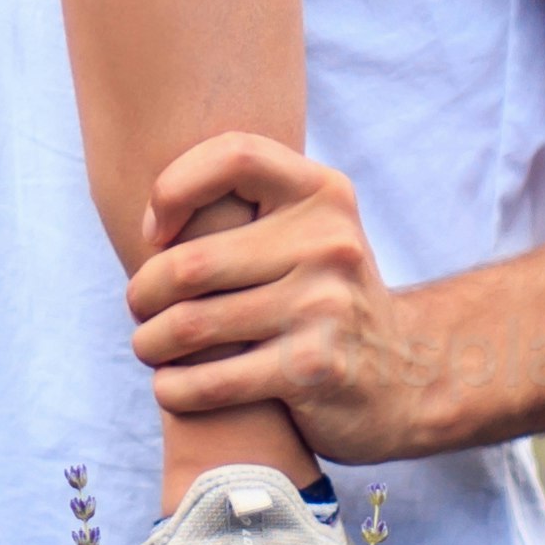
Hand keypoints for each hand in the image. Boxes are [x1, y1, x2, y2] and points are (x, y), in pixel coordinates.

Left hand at [129, 126, 467, 459]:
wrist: (405, 376)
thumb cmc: (323, 297)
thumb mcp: (308, 233)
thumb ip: (249, 208)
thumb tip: (150, 215)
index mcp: (324, 194)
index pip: (233, 156)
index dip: (174, 188)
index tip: (156, 231)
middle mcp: (330, 243)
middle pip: (192, 261)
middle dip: (145, 291)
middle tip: (140, 307)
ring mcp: (326, 307)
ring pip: (193, 326)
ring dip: (150, 343)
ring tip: (148, 345)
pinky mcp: (315, 369)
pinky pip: (214, 381)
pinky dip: (175, 388)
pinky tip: (171, 387)